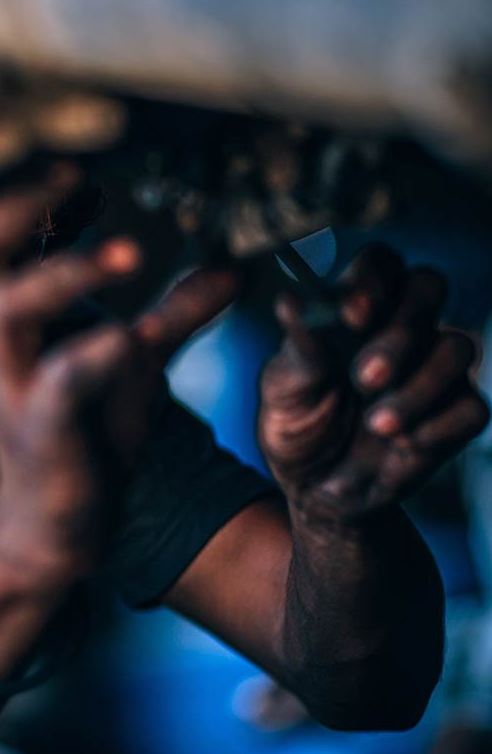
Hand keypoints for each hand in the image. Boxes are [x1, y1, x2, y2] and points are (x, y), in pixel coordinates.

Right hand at [0, 178, 239, 576]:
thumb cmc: (81, 436)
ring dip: (64, 273)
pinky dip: (92, 354)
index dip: (20, 192)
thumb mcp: (131, 363)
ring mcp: (10, 388)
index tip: (75, 164)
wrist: (52, 529)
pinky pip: (54, 384)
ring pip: (4, 311)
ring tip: (132, 252)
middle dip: (16, 208)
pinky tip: (131, 336)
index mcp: (7, 320)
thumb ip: (173, 314)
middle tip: (72, 177)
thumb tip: (233, 265)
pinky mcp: (38, 432)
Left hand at [259, 244, 489, 523]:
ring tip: (374, 424)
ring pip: (458, 347)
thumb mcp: (283, 388)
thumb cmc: (296, 425)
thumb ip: (298, 347)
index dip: (373, 280)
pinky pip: (471, 407)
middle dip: (401, 331)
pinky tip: (398, 445)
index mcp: (355, 311)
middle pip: (430, 286)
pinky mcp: (456, 414)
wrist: (315, 490)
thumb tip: (291, 301)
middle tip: (363, 377)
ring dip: (417, 388)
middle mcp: (401, 330)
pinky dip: (433, 428)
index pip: (380, 263)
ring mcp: (434, 369)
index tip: (351, 317)